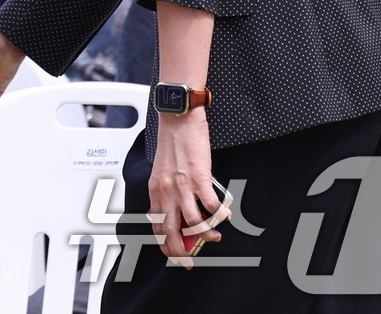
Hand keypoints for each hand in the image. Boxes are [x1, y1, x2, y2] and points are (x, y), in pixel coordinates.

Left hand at [148, 110, 228, 268]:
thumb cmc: (171, 142)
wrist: (177, 118)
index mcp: (155, 190)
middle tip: (188, 262)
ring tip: (214, 237)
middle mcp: (166, 191)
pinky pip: (212, 205)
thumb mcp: (161, 171)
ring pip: (193, 222)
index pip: (156, 225)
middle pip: (170, 230)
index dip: (163, 243)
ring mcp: (182, 186)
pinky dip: (220, 214)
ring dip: (206, 235)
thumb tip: (174, 211)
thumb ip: (165, 191)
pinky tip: (225, 215)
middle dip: (179, 251)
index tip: (172, 254)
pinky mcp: (199, 178)